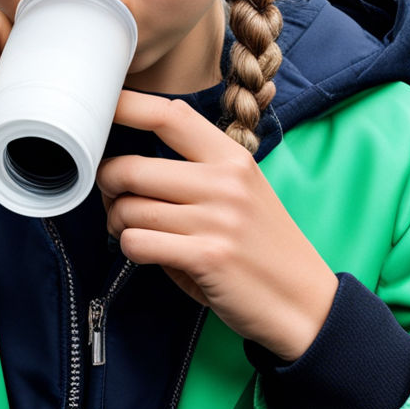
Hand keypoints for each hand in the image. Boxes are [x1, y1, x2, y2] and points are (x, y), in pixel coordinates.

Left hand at [97, 92, 337, 360]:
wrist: (306, 303)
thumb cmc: (263, 248)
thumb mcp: (241, 194)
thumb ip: (194, 174)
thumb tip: (126, 165)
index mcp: (233, 158)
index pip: (169, 115)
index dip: (128, 106)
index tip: (103, 105)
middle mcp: (225, 182)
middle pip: (132, 167)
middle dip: (108, 185)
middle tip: (113, 200)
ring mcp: (217, 219)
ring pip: (129, 208)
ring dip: (118, 223)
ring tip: (133, 231)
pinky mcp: (207, 257)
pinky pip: (137, 242)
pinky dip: (131, 249)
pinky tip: (147, 253)